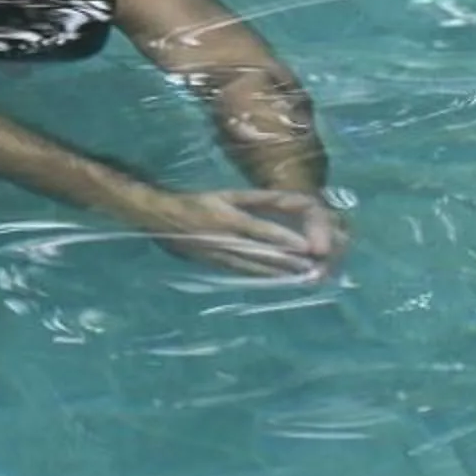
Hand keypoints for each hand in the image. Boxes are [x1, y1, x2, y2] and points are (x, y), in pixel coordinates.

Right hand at [142, 187, 346, 279]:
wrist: (163, 220)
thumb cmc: (200, 203)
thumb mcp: (227, 194)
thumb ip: (258, 199)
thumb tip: (287, 201)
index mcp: (228, 218)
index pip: (260, 230)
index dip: (283, 238)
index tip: (305, 246)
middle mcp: (227, 241)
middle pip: (262, 253)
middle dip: (289, 262)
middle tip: (313, 268)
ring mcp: (222, 258)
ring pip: (256, 268)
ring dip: (280, 274)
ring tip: (303, 278)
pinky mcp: (219, 268)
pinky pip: (246, 274)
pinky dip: (265, 278)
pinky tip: (280, 281)